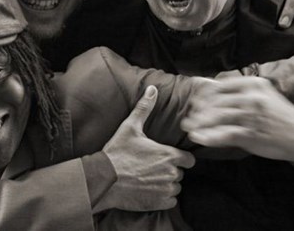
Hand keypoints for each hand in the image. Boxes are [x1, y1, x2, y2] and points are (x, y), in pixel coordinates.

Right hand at [98, 86, 195, 211]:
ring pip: (175, 187)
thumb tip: (152, 89)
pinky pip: (170, 201)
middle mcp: (171, 173)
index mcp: (168, 155)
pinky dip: (162, 197)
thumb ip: (144, 108)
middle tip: (152, 167)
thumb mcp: (130, 127)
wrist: (104, 179)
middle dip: (170, 170)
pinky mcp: (159, 203)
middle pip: (180, 173)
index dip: (180, 158)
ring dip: (166, 184)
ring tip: (149, 178)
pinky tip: (148, 190)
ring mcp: (166, 189)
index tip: (168, 157)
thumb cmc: (117, 152)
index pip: (189, 160)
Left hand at [181, 77, 293, 165]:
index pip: (220, 86)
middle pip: (216, 102)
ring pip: (217, 118)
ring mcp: (251, 116)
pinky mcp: (251, 134)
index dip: (204, 95)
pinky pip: (224, 134)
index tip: (195, 102)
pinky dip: (209, 137)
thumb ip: (238, 89)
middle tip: (189, 118)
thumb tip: (208, 85)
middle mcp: (251, 97)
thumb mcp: (262, 93)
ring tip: (189, 128)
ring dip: (200, 124)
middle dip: (199, 111)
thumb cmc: (278, 113)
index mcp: (253, 84)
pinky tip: (199, 138)